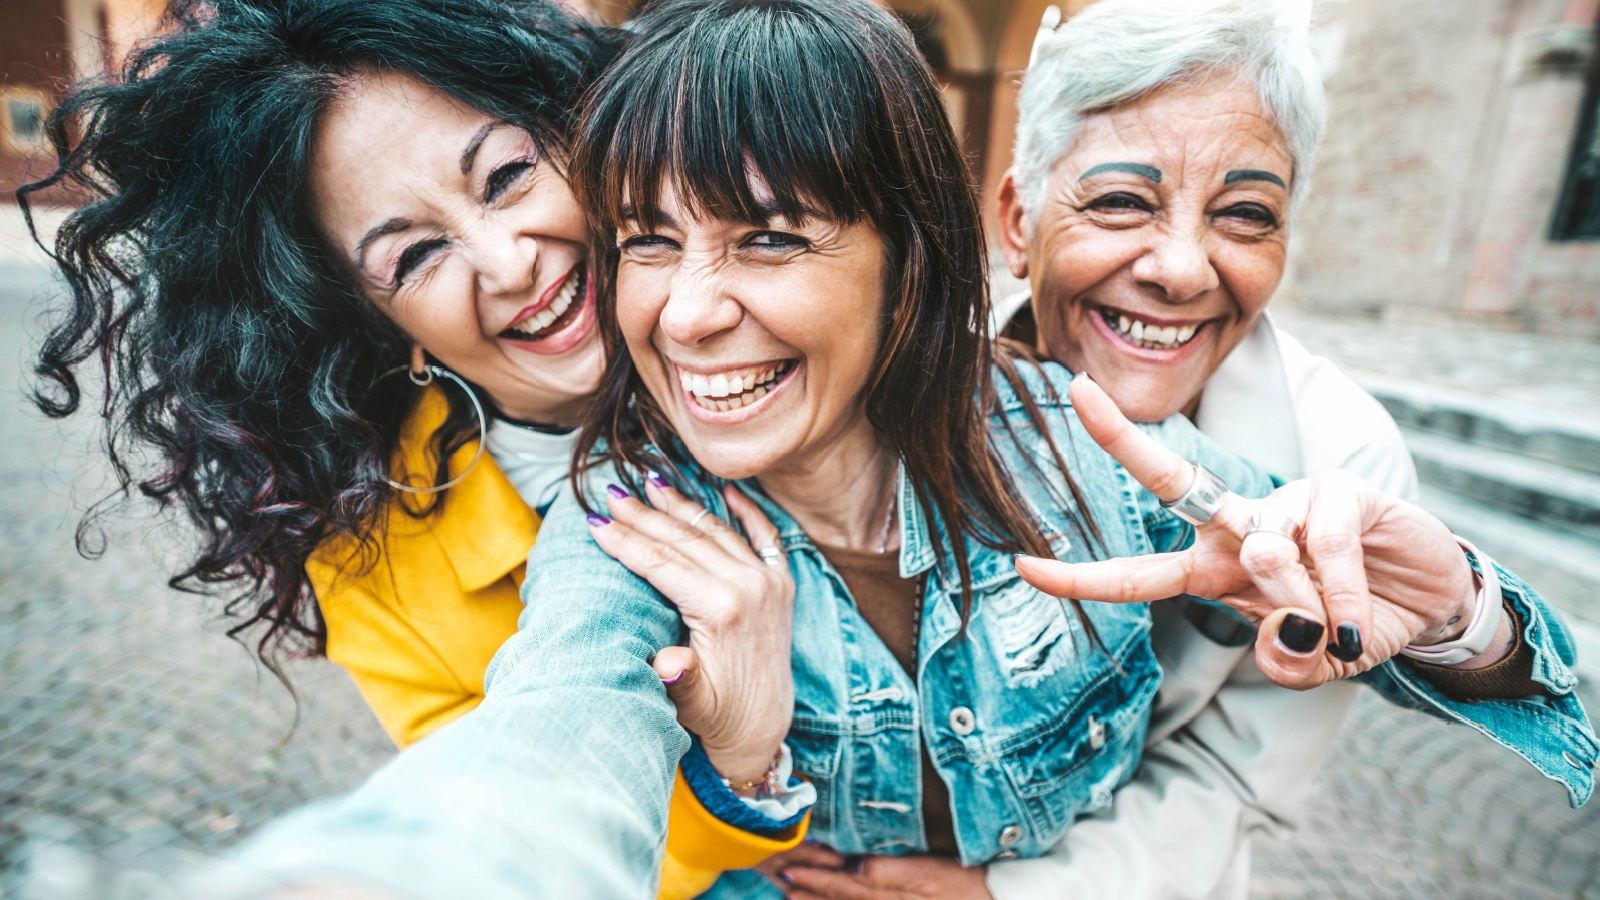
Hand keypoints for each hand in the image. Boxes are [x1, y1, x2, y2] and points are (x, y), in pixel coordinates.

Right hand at [589, 477, 794, 783]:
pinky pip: (765, 535)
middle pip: (684, 539)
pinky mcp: (782, 583)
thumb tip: (668, 663)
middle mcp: (749, 585)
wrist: (763, 726)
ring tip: (651, 483)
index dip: (625, 542)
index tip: (595, 522)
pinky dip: (746, 511)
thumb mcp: (693, 702)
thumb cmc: (718, 714)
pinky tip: (726, 491)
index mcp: (722, 608)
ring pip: (716, 530)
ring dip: (681, 506)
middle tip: (611, 493)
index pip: (662, 562)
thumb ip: (681, 678)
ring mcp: (769, 580)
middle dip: (643, 515)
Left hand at [759, 845, 991, 899]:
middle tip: (781, 878)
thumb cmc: (966, 882)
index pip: (847, 884)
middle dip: (810, 889)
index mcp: (893, 893)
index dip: (818, 877)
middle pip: (843, 898)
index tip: (792, 867)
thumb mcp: (934, 873)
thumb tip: (859, 866)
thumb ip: (895, 872)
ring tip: (790, 894)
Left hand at [1014, 375, 1495, 689]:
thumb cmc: (1353, 622)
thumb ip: (1291, 664)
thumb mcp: (1317, 663)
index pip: (1140, 574)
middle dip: (1121, 438)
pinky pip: (1324, 546)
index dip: (1083, 577)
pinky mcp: (1341, 490)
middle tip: (1077, 391)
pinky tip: (1357, 611)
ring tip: (1337, 627)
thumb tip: (1283, 638)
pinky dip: (1340, 592)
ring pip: (1261, 552)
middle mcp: (1241, 526)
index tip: (1024, 566)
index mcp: (1216, 569)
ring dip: (1298, 603)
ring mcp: (1289, 501)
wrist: (1431, 601)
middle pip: (1172, 482)